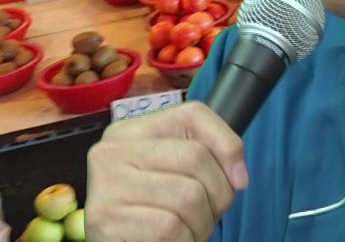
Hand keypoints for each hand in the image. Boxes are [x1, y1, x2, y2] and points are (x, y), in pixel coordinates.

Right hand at [86, 102, 248, 241]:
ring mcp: (106, 184)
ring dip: (201, 224)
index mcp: (131, 131)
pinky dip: (184, 240)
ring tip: (189, 231)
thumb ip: (208, 156)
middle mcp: (113, 151)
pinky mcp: (105, 220)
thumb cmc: (150, 212)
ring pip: (188, 197)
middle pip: (195, 157)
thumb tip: (238, 177)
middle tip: (209, 215)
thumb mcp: (175, 174)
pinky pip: (170, 228)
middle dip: (218, 195)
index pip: (193, 115)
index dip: (227, 146)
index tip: (238, 180)